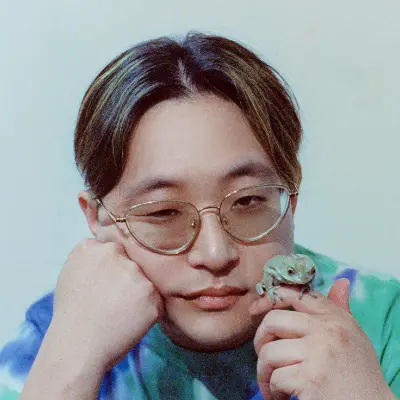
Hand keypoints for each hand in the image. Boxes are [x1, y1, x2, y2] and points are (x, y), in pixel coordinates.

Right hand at [48, 238, 163, 371]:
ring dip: (138, 294)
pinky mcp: (151, 294)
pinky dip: (147, 311)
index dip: (111, 269)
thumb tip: (105, 250)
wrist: (77, 347)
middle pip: (130, 263)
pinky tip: (129, 321)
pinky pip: (155, 301)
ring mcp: (135, 274)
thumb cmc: (70, 316)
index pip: (112, 250)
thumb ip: (89, 258)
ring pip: (144, 281)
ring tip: (118, 313)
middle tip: (112, 301)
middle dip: (126, 279)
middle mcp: (114, 254)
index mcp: (91, 248)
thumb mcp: (69, 276)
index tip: (105, 285)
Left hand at [249, 279, 392, 399]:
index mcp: (335, 318)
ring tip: (272, 385)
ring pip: (269, 352)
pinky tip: (282, 396)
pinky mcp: (311, 378)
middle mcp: (327, 330)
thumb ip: (340, 310)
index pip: (295, 294)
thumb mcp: (354, 336)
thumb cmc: (359, 374)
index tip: (255, 310)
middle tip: (265, 359)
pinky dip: (274, 391)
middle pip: (272, 321)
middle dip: (260, 341)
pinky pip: (276, 378)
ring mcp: (318, 353)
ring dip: (264, 373)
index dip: (270, 299)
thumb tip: (341, 282)